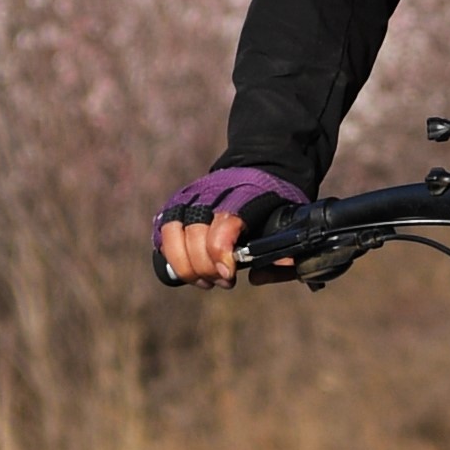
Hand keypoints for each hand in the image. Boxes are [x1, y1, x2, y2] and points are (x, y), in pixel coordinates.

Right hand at [155, 163, 306, 287]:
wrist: (260, 169)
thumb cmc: (274, 202)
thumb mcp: (287, 219)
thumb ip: (282, 248)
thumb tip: (258, 277)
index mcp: (243, 193)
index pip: (223, 222)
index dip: (220, 253)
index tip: (228, 274)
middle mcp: (211, 192)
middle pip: (195, 233)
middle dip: (206, 266)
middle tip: (225, 280)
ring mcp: (189, 196)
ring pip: (172, 232)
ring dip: (184, 264)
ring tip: (204, 280)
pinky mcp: (176, 204)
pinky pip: (162, 232)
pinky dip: (171, 255)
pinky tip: (189, 269)